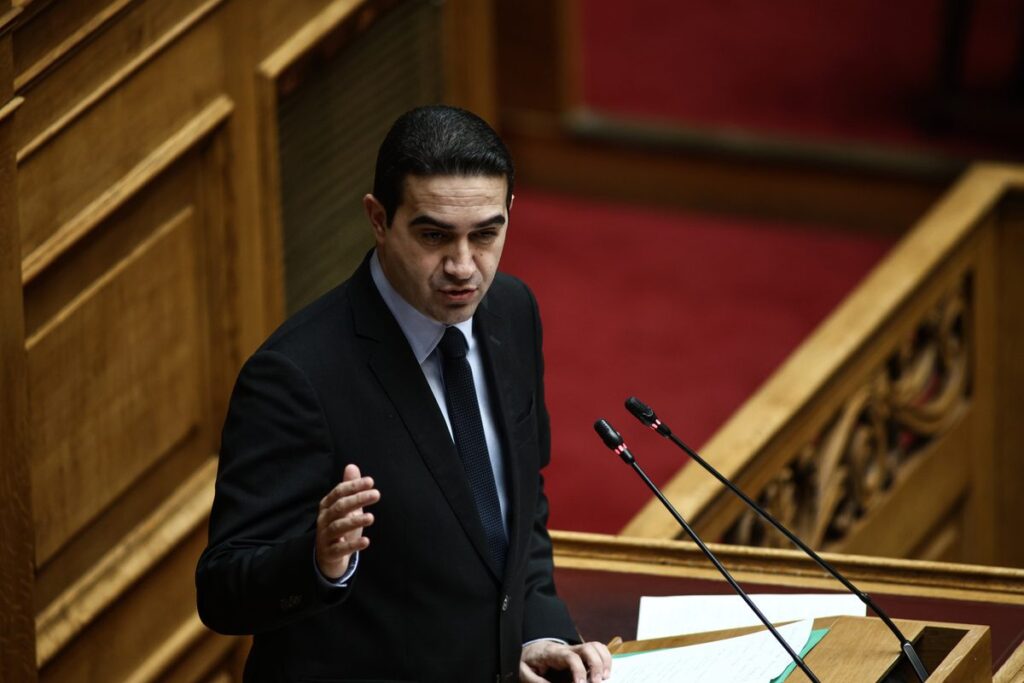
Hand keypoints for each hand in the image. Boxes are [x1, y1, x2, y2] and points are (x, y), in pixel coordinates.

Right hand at [316, 464, 380, 578]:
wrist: (328, 556)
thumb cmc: (340, 526)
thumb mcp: (346, 507)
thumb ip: (349, 488)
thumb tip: (352, 466)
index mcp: (327, 506)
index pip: (339, 492)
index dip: (354, 486)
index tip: (371, 482)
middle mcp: (324, 519)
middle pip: (339, 507)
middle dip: (357, 499)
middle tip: (376, 494)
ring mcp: (325, 536)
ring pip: (338, 527)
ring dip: (355, 521)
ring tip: (371, 517)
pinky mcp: (330, 553)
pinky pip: (340, 549)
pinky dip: (353, 545)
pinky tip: (366, 541)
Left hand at [520, 640, 611, 682]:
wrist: (530, 649)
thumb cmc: (528, 661)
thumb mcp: (524, 672)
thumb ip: (536, 681)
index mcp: (553, 653)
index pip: (570, 657)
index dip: (579, 670)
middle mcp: (567, 648)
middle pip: (588, 648)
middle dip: (597, 665)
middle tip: (598, 682)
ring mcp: (575, 649)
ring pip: (595, 646)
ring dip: (604, 661)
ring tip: (605, 678)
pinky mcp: (580, 653)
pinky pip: (597, 649)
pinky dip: (605, 659)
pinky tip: (605, 673)